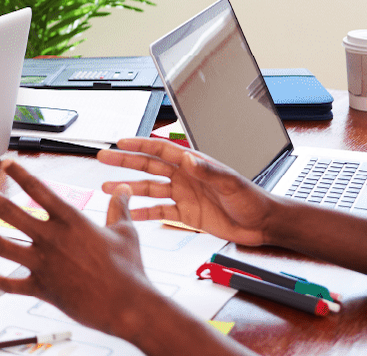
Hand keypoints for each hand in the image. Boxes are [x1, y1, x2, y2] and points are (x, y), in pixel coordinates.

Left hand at [0, 160, 159, 338]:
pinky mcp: (42, 288)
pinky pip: (11, 285)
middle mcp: (52, 239)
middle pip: (11, 212)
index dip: (19, 173)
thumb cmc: (130, 269)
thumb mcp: (126, 232)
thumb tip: (124, 189)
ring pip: (3, 247)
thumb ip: (119, 208)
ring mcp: (44, 264)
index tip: (6, 163)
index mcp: (71, 221)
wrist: (128, 306)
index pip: (38, 189)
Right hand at [97, 137, 276, 244]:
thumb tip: (188, 159)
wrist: (263, 224)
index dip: (140, 145)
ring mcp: (184, 195)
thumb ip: (208, 171)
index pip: (161, 151)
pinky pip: (160, 212)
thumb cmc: (252, 199)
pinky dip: (144, 212)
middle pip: (148, 167)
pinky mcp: (186, 215)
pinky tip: (131, 214)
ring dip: (129, 188)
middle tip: (104, 158)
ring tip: (108, 189)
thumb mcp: (230, 183)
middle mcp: (185, 177)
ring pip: (149, 189)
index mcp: (194, 164)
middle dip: (125, 162)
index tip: (120, 142)